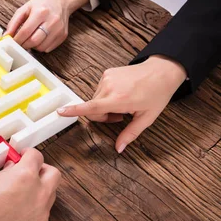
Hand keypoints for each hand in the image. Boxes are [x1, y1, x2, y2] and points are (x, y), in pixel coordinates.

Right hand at [0, 149, 60, 220]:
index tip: (24, 156)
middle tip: (30, 171)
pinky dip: (35, 209)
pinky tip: (20, 213)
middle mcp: (39, 191)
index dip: (29, 154)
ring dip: (40, 189)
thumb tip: (10, 170)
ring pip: (50, 194)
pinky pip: (43, 213)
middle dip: (43, 169)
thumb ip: (4, 173)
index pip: (36, 156)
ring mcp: (42, 211)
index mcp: (25, 175)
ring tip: (24, 193)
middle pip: (53, 173)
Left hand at [5, 0, 88, 51]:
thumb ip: (14, 22)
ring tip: (30, 39)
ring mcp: (59, 29)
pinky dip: (40, 47)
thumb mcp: (25, 8)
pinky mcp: (63, 36)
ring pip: (41, 47)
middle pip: (34, 41)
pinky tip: (39, 39)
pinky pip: (48, 48)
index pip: (26, 31)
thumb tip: (6, 36)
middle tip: (19, 43)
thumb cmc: (41, 4)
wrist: (61, 1)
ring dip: (32, 47)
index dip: (17, 39)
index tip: (12, 42)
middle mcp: (51, 21)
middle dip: (24, 45)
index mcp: (40, 12)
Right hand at [58, 55, 186, 152]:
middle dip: (102, 116)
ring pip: (95, 100)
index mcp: (119, 99)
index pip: (91, 107)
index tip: (59, 111)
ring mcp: (107, 78)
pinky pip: (100, 90)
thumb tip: (119, 149)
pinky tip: (122, 93)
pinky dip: (106, 95)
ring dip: (104, 106)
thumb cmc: (157, 94)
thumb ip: (130, 134)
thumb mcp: (147, 118)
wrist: (162, 71)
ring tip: (123, 104)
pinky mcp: (106, 73)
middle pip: (93, 108)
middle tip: (120, 117)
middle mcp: (109, 87)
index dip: (74, 110)